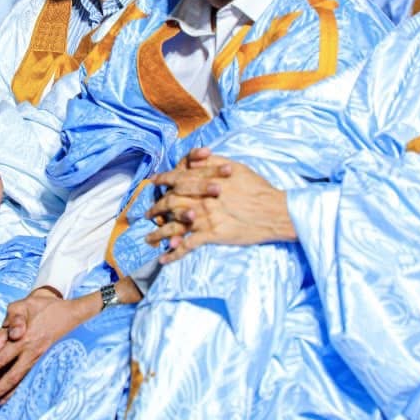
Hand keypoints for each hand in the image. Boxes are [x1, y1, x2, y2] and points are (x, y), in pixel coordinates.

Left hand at [0, 288, 96, 411]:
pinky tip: (6, 398)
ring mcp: (35, 356)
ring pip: (16, 376)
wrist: (70, 313)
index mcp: (19, 335)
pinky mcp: (40, 360)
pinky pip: (26, 376)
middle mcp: (26, 348)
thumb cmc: (41, 306)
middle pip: (5, 369)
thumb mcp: (25, 305)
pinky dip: (15, 388)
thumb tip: (15, 334)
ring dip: (2, 391)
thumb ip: (15, 317)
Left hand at [144, 150, 296, 263]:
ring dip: (158, 234)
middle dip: (155, 209)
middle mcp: (199, 198)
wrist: (273, 210)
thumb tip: (192, 160)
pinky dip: (174, 253)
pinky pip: (187, 245)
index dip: (163, 180)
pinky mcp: (211, 235)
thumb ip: (210, 163)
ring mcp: (204, 218)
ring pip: (173, 226)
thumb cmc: (256, 187)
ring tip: (149, 240)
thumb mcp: (234, 167)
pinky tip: (164, 259)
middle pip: (169, 203)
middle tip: (147, 214)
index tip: (154, 183)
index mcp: (204, 181)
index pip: (176, 178)